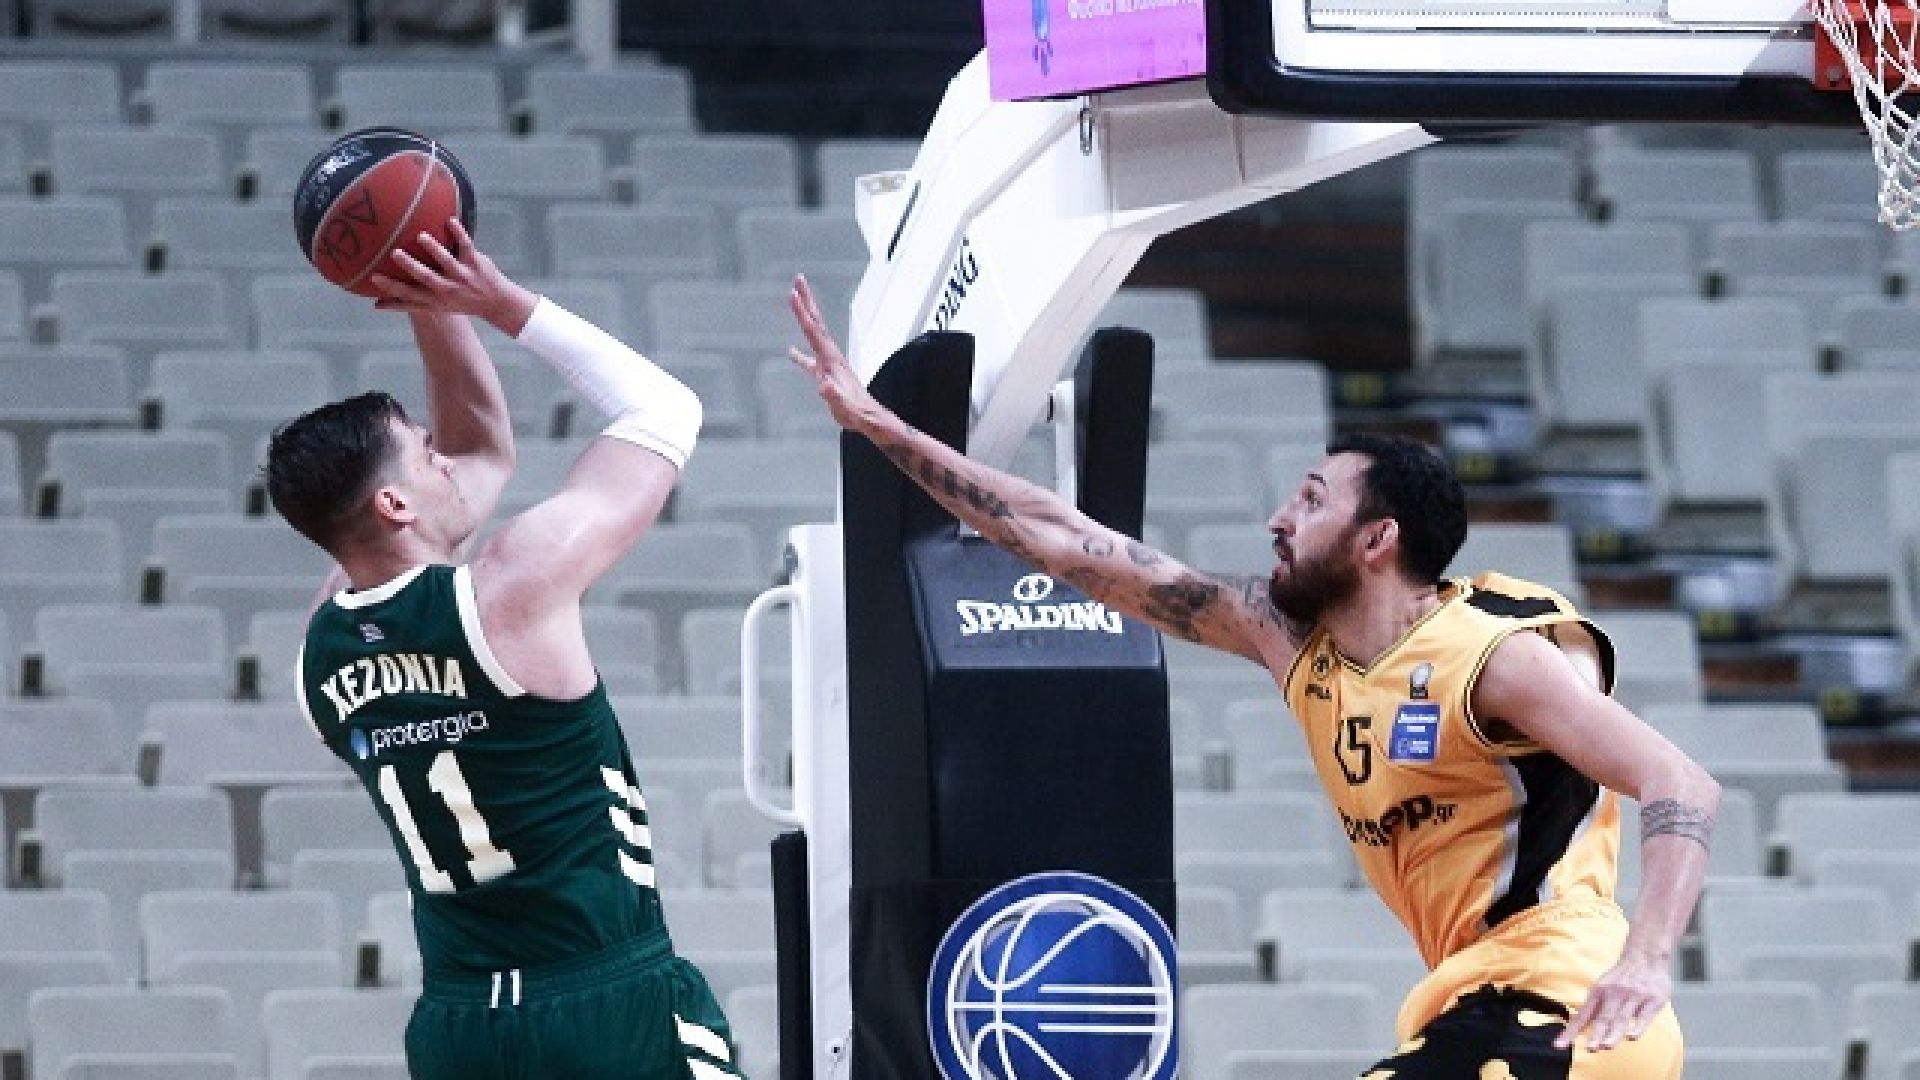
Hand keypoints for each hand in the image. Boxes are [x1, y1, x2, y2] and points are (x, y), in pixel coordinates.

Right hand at [370, 218, 535, 334]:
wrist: (497, 304)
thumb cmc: (458, 302)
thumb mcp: (433, 308)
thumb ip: (405, 304)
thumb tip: (375, 305)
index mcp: (434, 299)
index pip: (410, 294)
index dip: (392, 287)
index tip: (373, 277)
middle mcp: (447, 288)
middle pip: (427, 278)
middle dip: (411, 266)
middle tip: (394, 253)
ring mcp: (463, 275)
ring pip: (447, 261)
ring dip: (435, 249)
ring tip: (421, 236)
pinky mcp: (476, 262)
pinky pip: (467, 246)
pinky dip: (459, 233)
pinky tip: (450, 220)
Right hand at [788, 274, 886, 432]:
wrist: (867, 418)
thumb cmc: (856, 411)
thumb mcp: (843, 405)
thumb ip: (833, 395)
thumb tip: (824, 386)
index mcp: (831, 358)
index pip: (813, 330)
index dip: (801, 311)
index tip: (792, 293)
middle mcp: (830, 355)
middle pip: (815, 322)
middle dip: (807, 300)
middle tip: (798, 279)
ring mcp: (828, 363)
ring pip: (813, 334)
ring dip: (805, 316)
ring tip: (797, 300)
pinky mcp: (825, 375)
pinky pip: (809, 358)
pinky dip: (799, 354)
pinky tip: (791, 351)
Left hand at [1555, 950, 1670, 1052]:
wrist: (1646, 956)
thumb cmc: (1621, 977)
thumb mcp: (1603, 987)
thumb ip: (1594, 1008)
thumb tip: (1578, 1029)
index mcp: (1599, 992)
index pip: (1583, 1015)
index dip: (1571, 1031)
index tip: (1559, 1045)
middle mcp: (1614, 993)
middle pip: (1604, 1017)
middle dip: (1596, 1034)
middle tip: (1591, 1048)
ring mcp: (1634, 996)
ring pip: (1622, 1017)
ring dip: (1614, 1033)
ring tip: (1606, 1046)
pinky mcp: (1653, 999)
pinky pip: (1644, 1015)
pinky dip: (1638, 1026)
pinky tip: (1632, 1036)